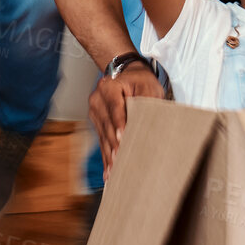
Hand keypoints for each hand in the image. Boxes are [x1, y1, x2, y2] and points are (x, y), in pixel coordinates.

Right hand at [89, 62, 164, 177]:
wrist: (127, 73)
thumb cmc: (140, 80)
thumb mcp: (148, 86)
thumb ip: (147, 101)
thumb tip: (149, 122)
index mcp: (109, 86)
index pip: (115, 106)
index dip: (119, 123)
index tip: (122, 138)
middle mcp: (97, 98)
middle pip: (107, 124)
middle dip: (114, 144)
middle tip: (120, 161)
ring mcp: (95, 110)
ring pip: (103, 135)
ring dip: (109, 154)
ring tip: (114, 171)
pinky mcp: (97, 121)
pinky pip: (101, 139)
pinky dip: (106, 155)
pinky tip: (109, 169)